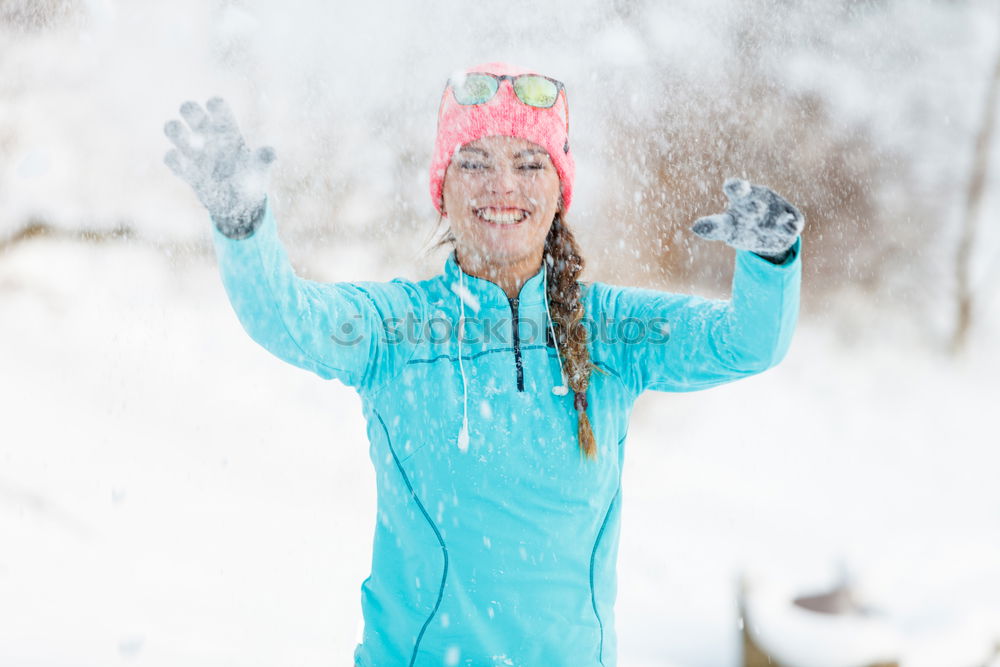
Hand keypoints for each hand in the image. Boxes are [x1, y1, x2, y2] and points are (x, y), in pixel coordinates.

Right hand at [163, 97, 275, 238]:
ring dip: (175, 131)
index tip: (217, 117)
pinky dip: (174, 160)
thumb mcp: (259, 170)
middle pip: (189, 109)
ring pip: (173, 127)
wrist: (239, 204)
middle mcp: (208, 136)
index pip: (217, 106)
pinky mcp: (185, 170)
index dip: (214, 106)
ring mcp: (194, 152)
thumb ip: (262, 159)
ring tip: (191, 148)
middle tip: (199, 130)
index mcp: (227, 130)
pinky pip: (169, 157)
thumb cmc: (251, 180)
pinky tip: (187, 169)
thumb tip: (271, 152)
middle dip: (189, 111)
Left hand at [691, 178, 804, 257]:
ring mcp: (779, 207)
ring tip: (770, 226)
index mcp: (742, 197)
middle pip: (758, 199)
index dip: (736, 186)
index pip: (736, 187)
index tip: (735, 187)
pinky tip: (788, 230)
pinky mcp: (793, 220)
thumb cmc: (740, 226)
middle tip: (755, 209)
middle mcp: (761, 197)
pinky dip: (789, 228)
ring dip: (775, 219)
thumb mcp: (726, 228)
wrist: (769, 236)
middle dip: (753, 206)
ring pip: (778, 213)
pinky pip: (793, 224)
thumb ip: (713, 226)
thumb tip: (694, 227)